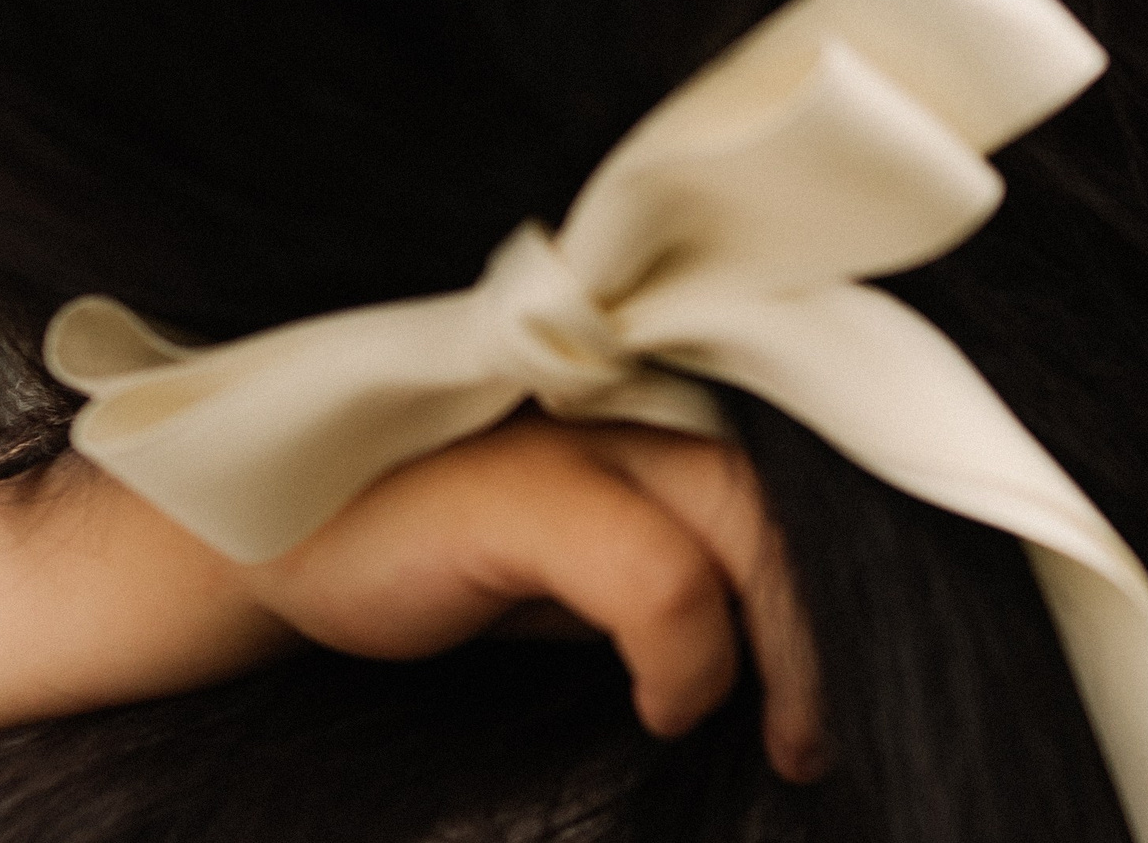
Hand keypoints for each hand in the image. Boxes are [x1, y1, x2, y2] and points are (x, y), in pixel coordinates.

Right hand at [245, 413, 825, 771]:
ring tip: (793, 736)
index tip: (876, 687)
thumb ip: (689, 584)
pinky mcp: (522, 489)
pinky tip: (668, 707)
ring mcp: (580, 438)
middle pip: (794, 499)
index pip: (805, 486)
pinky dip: (683, 652)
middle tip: (829, 738)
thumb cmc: (448, 560)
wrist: (272, 552)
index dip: (855, 586)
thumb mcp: (592, 575)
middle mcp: (639, 410)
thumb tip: (797, 667)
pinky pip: (656, 573)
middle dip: (836, 627)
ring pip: (746, 521)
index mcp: (670, 422)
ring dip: (788, 644)